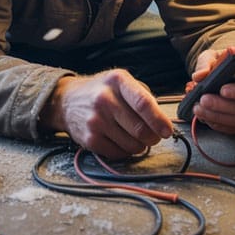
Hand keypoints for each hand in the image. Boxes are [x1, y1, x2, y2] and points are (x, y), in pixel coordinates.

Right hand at [41, 69, 173, 159]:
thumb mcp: (121, 82)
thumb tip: (162, 121)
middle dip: (153, 137)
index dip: (159, 120)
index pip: (143, 103)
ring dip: (141, 146)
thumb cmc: (101, 91)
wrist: (67, 101)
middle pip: (140, 129)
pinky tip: (122, 141)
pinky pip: (119, 153)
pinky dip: (126, 151)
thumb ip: (143, 96)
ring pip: (132, 145)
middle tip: (154, 135)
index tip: (167, 131)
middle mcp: (104, 99)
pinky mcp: (90, 139)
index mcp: (117, 81)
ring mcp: (95, 120)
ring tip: (136, 137)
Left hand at [190, 49, 234, 133]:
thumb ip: (207, 63)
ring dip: (217, 116)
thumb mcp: (217, 55)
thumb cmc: (229, 62)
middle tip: (204, 100)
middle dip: (222, 106)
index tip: (222, 89)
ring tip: (200, 109)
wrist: (231, 71)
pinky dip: (219, 124)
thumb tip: (200, 75)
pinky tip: (207, 117)